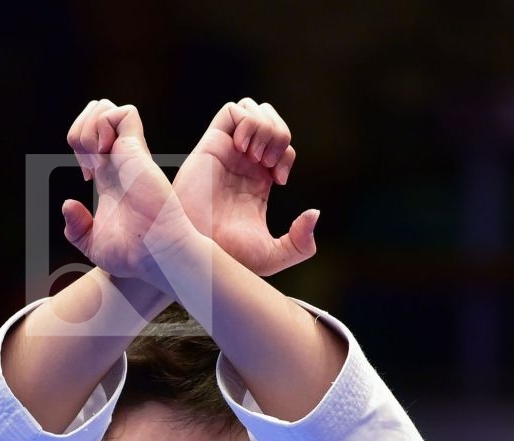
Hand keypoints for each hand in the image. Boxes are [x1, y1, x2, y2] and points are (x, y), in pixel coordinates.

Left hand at [61, 100, 206, 296]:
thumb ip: (76, 229)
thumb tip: (68, 204)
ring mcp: (129, 154)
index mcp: (111, 177)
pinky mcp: (138, 151)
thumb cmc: (131, 255)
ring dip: (88, 125)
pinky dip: (104, 124)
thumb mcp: (92, 245)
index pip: (90, 140)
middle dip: (79, 128)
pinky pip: (122, 114)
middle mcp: (120, 161)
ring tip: (92, 155)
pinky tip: (100, 152)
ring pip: (107, 109)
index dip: (78, 147)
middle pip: (96, 116)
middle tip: (84, 161)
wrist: (152, 255)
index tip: (85, 176)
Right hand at [173, 98, 318, 276]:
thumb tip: (314, 214)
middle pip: (270, 121)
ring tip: (255, 156)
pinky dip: (247, 122)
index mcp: (256, 182)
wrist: (199, 251)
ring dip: (264, 127)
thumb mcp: (274, 256)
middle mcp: (241, 163)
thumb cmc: (228, 257)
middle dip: (279, 134)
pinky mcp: (211, 144)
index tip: (278, 181)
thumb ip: (300, 244)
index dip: (287, 156)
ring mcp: (226, 151)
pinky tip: (244, 148)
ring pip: (253, 110)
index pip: (282, 146)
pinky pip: (233, 111)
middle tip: (268, 164)